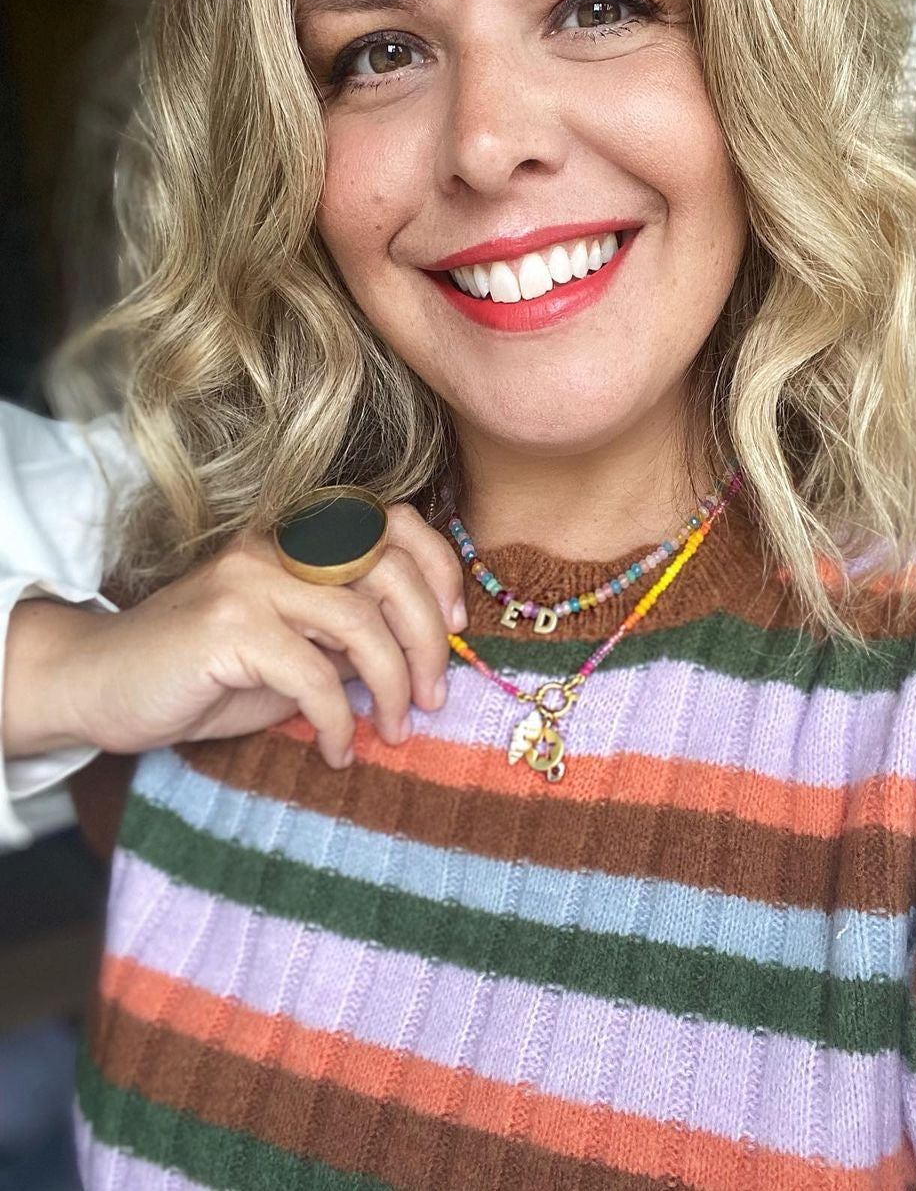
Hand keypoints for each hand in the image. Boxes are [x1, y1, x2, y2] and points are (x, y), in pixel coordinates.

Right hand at [4, 503, 465, 769]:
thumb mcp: (294, 647)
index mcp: (298, 538)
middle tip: (431, 699)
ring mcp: (249, 581)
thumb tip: (427, 658)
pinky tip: (339, 751)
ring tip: (394, 730)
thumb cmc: (206, 672)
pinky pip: (314, 675)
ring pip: (359, 622)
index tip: (457, 628)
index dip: (439, 569)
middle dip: (428, 640)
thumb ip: (350, 638)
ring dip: (393, 686)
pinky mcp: (226, 629)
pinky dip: (341, 720)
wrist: (101, 683)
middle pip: (389, 570)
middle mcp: (277, 545)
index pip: (393, 521)